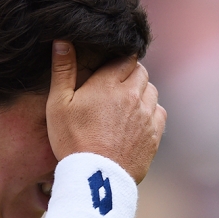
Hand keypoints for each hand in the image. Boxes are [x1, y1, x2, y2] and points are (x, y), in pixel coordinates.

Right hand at [46, 40, 165, 182]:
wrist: (95, 177)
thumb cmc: (71, 140)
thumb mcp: (58, 104)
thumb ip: (63, 70)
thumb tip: (63, 40)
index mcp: (108, 84)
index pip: (125, 57)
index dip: (118, 60)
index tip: (110, 69)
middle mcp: (132, 96)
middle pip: (140, 72)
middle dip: (130, 74)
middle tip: (114, 87)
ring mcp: (146, 115)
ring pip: (151, 91)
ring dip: (141, 92)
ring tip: (125, 104)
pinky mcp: (155, 134)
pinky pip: (159, 112)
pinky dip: (150, 112)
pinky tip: (136, 121)